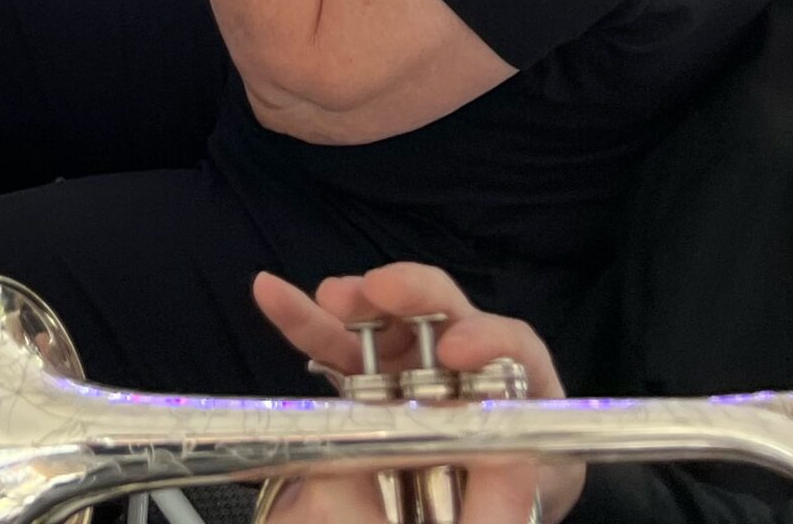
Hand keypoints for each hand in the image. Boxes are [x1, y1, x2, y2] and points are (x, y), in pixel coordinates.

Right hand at [250, 263, 579, 523]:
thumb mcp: (512, 509)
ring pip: (386, 320)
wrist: (444, 521)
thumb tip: (506, 457)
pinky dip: (305, 320)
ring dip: (355, 299)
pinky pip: (337, 346)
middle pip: (447, 312)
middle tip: (378, 290)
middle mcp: (467, 370)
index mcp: (520, 399)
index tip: (451, 349)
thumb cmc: (493, 507)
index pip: (515, 348)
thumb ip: (508, 493)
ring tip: (329, 296)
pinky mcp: (369, 382)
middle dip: (412, 294)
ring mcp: (414, 370)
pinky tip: (272, 294)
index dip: (487, 337)